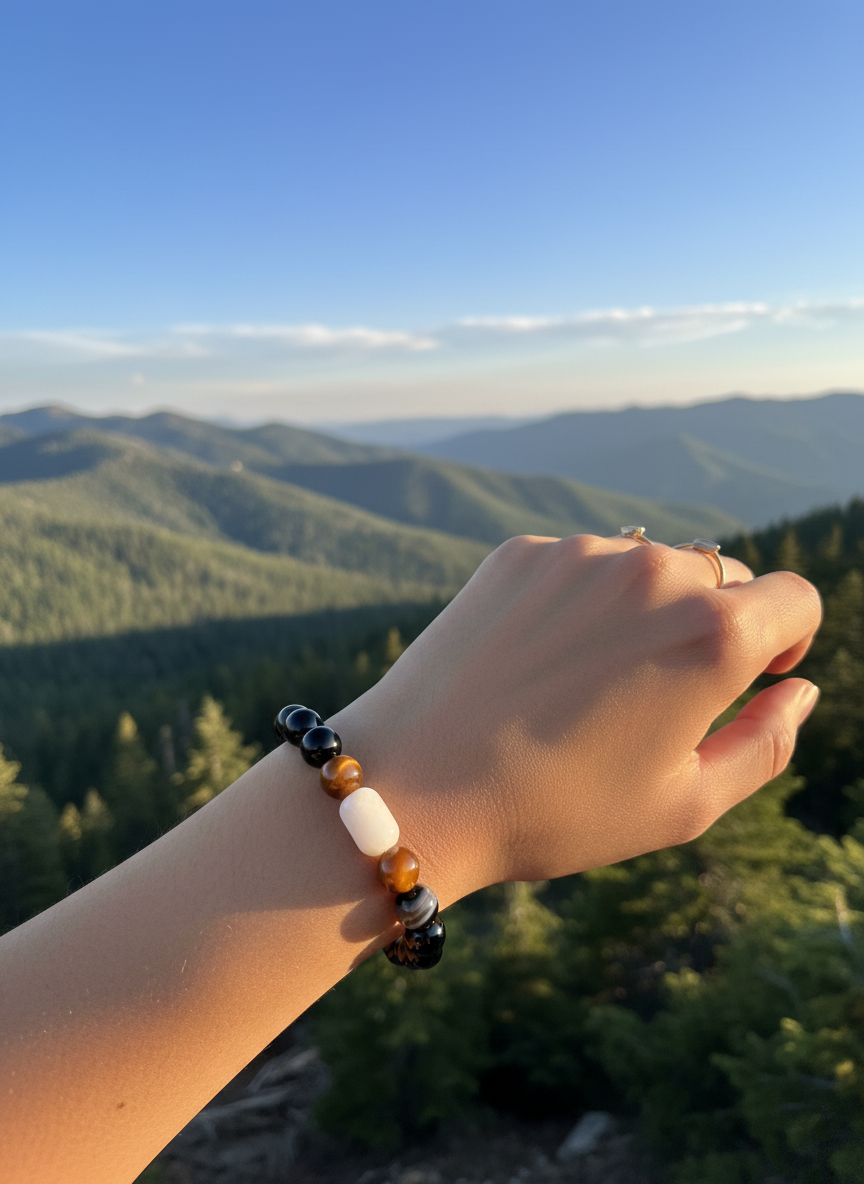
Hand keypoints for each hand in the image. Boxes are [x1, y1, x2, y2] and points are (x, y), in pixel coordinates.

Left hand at [332, 533, 821, 903]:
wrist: (415, 785)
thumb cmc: (558, 811)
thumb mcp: (685, 805)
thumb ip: (765, 744)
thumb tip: (801, 689)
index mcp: (713, 634)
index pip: (795, 598)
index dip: (786, 638)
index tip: (752, 675)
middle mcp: (654, 572)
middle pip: (723, 575)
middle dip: (716, 622)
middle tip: (662, 693)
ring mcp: (581, 554)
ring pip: (650, 564)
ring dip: (646, 607)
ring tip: (592, 682)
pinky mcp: (520, 553)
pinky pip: (582, 563)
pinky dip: (583, 599)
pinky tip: (541, 660)